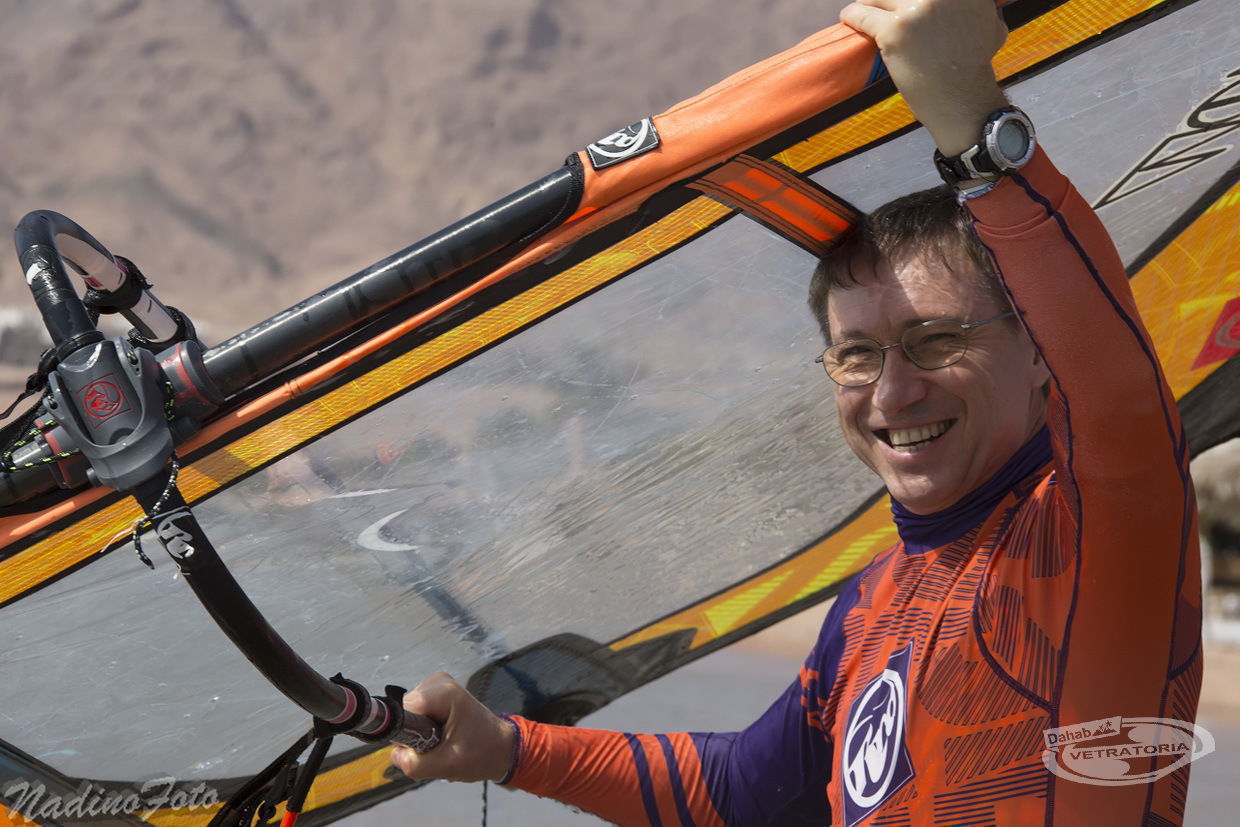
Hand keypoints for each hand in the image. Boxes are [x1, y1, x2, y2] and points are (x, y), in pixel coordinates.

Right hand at [390, 672, 515, 783]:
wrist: (502, 747)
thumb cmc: (482, 754)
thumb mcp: (446, 766)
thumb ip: (414, 763)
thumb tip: (395, 753)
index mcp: (444, 693)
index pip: (403, 712)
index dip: (405, 734)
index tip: (421, 747)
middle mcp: (438, 682)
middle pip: (406, 712)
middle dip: (415, 735)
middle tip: (438, 747)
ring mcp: (438, 685)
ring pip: (409, 714)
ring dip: (420, 733)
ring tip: (443, 741)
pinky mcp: (437, 692)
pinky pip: (417, 713)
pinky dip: (425, 728)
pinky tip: (442, 735)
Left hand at [840, 0, 1008, 155]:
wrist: (964, 99)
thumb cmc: (975, 65)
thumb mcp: (990, 23)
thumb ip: (977, 4)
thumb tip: (982, 3)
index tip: (904, 2)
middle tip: (881, 2)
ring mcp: (916, 9)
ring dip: (869, 1)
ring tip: (863, 7)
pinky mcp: (894, 30)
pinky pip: (863, 14)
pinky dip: (852, 15)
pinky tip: (847, 17)